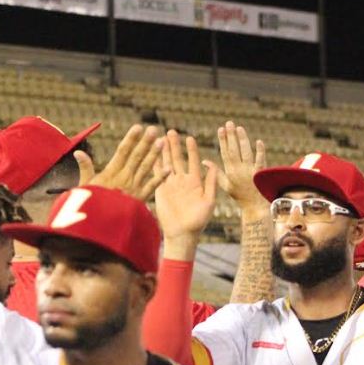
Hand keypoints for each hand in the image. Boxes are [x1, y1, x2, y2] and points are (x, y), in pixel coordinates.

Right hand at [82, 124, 168, 200]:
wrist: (100, 226)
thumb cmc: (90, 206)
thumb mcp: (85, 186)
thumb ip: (85, 168)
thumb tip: (78, 152)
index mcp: (111, 173)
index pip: (122, 151)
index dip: (131, 138)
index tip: (138, 127)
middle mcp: (124, 177)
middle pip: (136, 156)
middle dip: (145, 142)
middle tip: (154, 129)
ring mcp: (133, 188)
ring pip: (146, 168)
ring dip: (154, 154)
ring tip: (162, 142)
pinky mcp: (140, 200)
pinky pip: (151, 187)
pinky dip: (160, 178)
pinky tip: (168, 169)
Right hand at [154, 130, 216, 258]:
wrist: (182, 234)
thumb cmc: (199, 220)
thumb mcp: (209, 200)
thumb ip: (211, 182)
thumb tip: (213, 164)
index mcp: (196, 182)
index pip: (193, 161)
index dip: (191, 150)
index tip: (189, 138)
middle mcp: (182, 181)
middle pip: (178, 158)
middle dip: (175, 145)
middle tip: (171, 131)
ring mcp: (170, 185)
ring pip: (166, 163)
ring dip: (163, 151)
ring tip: (160, 137)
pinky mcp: (160, 190)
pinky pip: (156, 174)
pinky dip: (153, 163)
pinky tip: (150, 153)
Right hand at [216, 121, 266, 215]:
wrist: (254, 206)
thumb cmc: (239, 195)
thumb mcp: (225, 185)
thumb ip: (216, 172)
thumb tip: (204, 161)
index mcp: (230, 172)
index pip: (225, 153)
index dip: (223, 141)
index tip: (220, 129)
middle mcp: (239, 170)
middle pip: (234, 150)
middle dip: (231, 136)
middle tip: (229, 123)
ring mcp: (251, 171)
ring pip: (246, 152)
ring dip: (243, 140)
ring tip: (239, 128)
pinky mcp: (261, 173)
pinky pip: (261, 161)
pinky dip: (260, 151)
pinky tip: (258, 141)